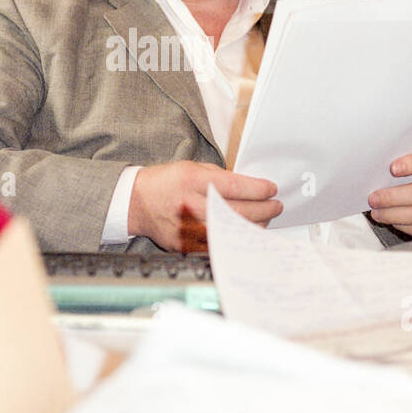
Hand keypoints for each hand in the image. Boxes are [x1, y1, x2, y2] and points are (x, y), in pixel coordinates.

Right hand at [129, 161, 280, 252]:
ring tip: (265, 219)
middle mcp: (192, 205)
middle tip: (276, 206)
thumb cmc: (164, 183)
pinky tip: (246, 234)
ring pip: (233, 231)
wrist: (136, 202)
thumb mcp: (191, 167)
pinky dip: (236, 240)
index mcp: (193, 181)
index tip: (271, 189)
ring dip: (255, 225)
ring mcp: (189, 228)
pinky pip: (220, 245)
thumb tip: (247, 187)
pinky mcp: (187, 244)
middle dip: (264, 209)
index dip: (259, 189)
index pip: (236, 186)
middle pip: (239, 210)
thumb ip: (219, 176)